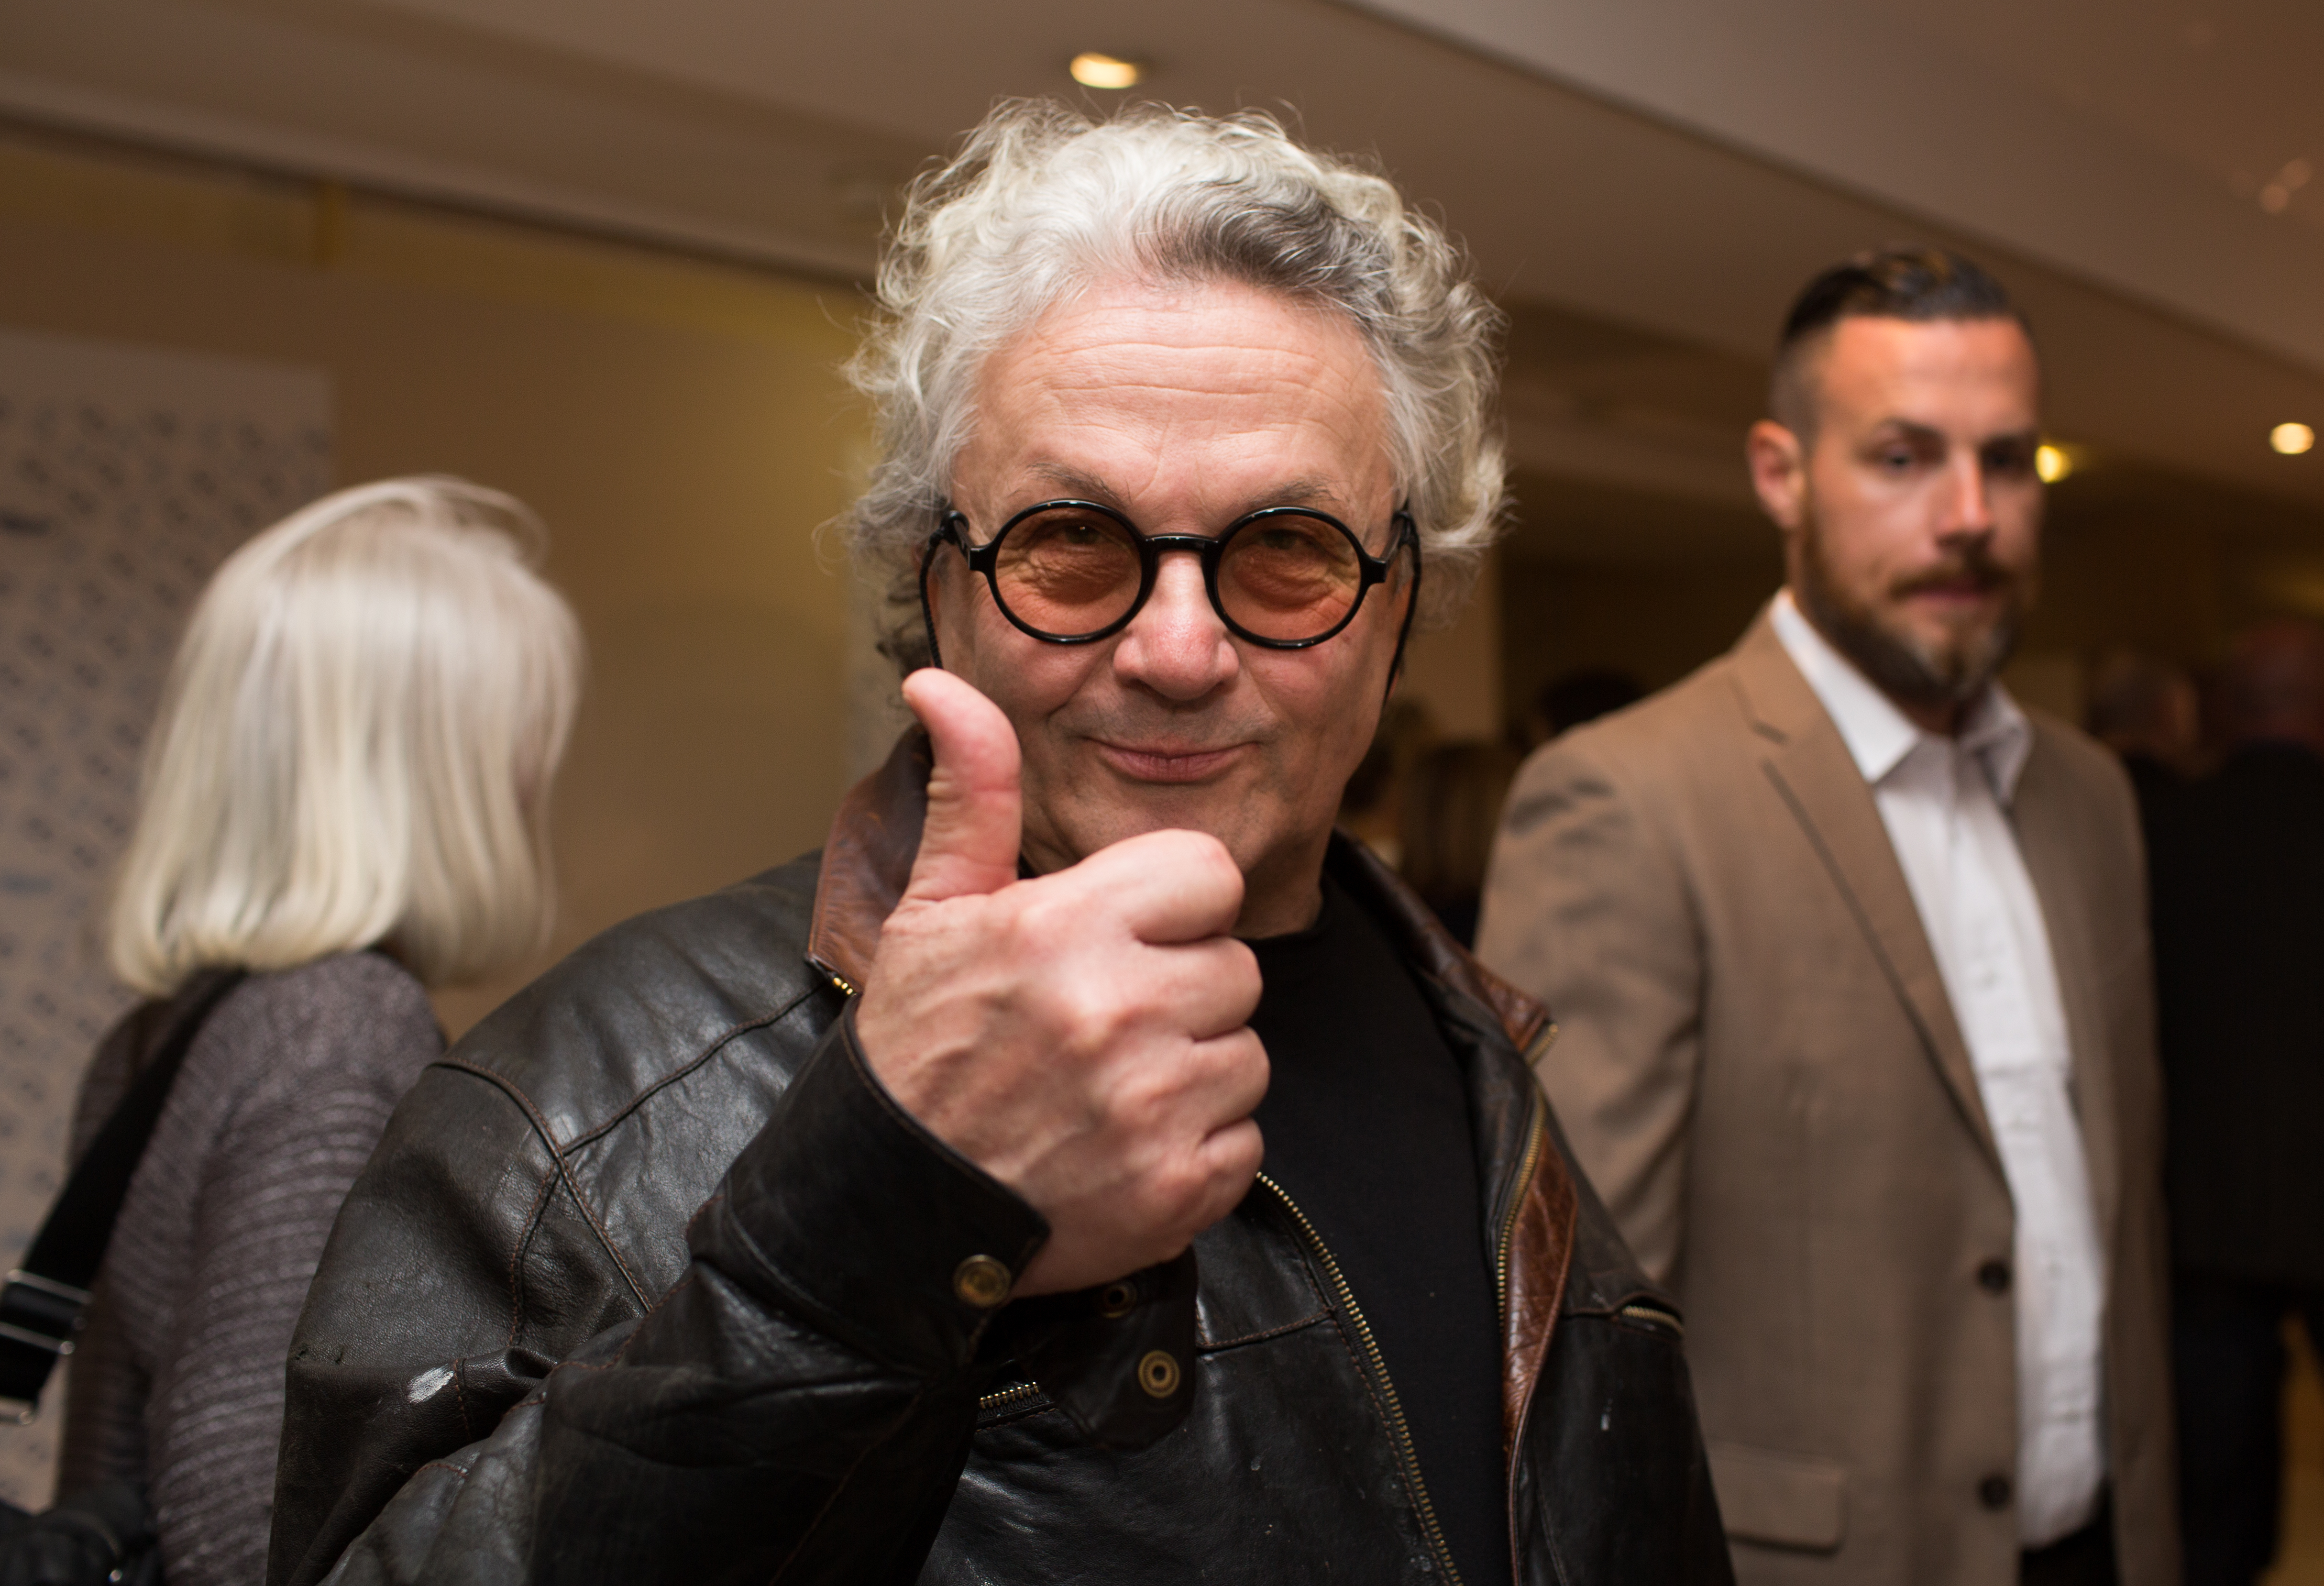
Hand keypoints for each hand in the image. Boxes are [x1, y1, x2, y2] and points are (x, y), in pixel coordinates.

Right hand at [854, 669, 1267, 1295]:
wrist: (888, 1212)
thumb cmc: (915, 1051)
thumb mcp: (932, 911)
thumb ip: (971, 792)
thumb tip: (940, 683)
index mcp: (1065, 928)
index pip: (1210, 875)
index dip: (1172, 907)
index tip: (1121, 939)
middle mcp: (1116, 1011)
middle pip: (1237, 968)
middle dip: (1183, 991)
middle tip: (1104, 1025)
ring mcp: (1151, 1107)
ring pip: (1248, 1056)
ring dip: (1194, 1072)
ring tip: (1109, 1088)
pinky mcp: (1176, 1190)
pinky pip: (1244, 1144)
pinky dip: (1198, 1152)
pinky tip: (1125, 1148)